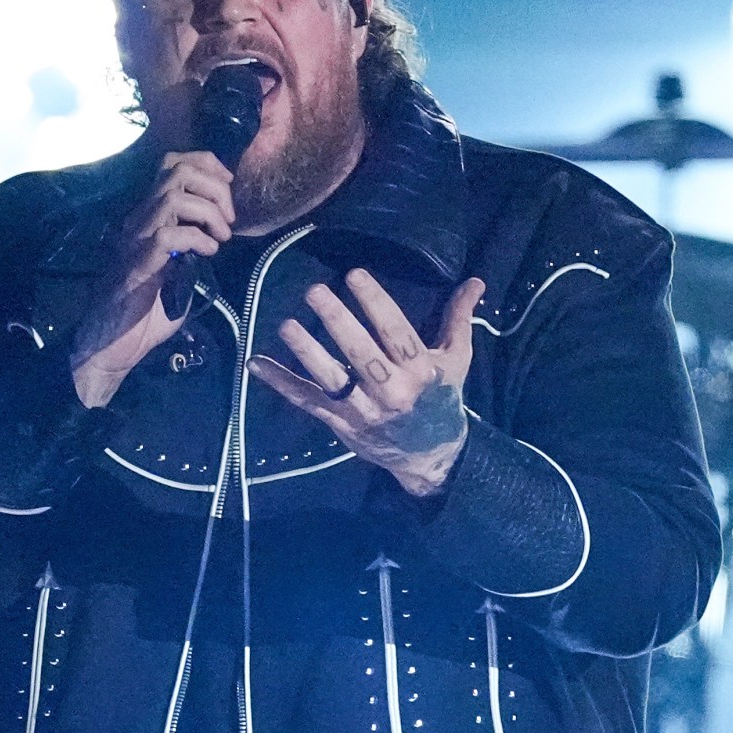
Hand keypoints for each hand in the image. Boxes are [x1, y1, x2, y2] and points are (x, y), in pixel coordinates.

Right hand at [69, 152, 235, 407]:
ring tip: (221, 237)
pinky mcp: (137, 264)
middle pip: (177, 170)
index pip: (172, 163)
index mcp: (146, 217)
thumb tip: (220, 232)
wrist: (112, 347)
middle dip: (215, 187)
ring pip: (174, 196)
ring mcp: (134, 239)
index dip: (206, 164)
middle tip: (230, 219)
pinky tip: (208, 254)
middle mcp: (137, 220)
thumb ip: (192, 246)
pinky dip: (198, 239)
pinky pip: (170, 235)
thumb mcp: (176, 270)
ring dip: (209, 211)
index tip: (230, 185)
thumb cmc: (144, 313)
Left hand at [250, 269, 483, 497]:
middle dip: (338, 321)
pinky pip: (307, 401)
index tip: (355, 275)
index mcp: (420, 372)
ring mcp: (363, 410)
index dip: (375, 303)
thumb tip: (476, 281)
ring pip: (332, 379)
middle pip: (361, 354)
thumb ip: (459, 318)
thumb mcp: (455, 359)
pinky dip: (280, 383)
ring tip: (287, 325)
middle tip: (315, 291)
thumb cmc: (441, 399)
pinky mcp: (341, 423)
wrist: (431, 456)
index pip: (396, 333)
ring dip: (307, 352)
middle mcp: (391, 392)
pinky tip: (256, 363)